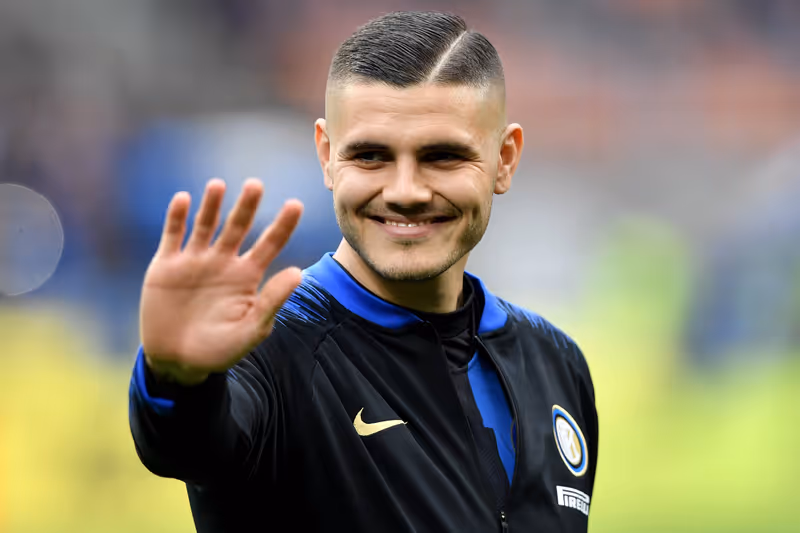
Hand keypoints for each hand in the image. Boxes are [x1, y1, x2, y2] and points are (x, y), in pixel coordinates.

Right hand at [139, 178, 302, 384]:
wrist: (177, 363)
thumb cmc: (220, 350)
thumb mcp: (251, 329)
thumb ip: (272, 300)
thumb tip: (298, 273)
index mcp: (247, 276)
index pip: (270, 244)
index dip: (283, 225)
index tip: (296, 204)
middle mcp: (223, 262)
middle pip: (238, 227)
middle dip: (246, 206)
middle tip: (255, 185)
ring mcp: (194, 261)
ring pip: (205, 225)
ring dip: (211, 205)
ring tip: (218, 186)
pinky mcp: (166, 266)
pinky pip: (172, 236)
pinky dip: (176, 218)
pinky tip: (183, 199)